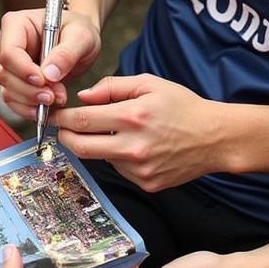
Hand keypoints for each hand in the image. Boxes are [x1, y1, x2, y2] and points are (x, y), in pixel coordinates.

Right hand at [0, 8, 101, 119]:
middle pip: (5, 74)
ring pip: (7, 91)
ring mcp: (7, 64)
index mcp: (16, 24)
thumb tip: (49, 74)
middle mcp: (5, 43)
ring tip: (56, 99)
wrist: (79, 42)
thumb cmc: (78, 31)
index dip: (24, 71)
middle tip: (55, 96)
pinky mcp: (13, 81)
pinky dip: (28, 109)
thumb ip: (66, 53)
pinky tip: (45, 110)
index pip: (9, 53)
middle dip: (30, 91)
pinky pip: (13, 101)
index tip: (44, 82)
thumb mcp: (81, 36)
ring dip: (31, 101)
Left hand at [51, 74, 217, 191]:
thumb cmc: (182, 106)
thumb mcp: (148, 83)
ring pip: (99, 158)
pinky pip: (118, 169)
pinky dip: (116, 157)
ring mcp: (140, 169)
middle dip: (64, 136)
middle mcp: (133, 146)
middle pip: (80, 147)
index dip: (60, 118)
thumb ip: (112, 87)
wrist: (216, 138)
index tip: (52, 115)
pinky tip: (134, 145)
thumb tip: (83, 97)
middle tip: (61, 128)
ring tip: (113, 131)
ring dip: (95, 145)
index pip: (81, 121)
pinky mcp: (146, 184)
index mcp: (132, 117)